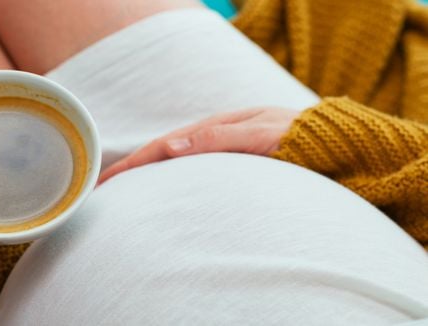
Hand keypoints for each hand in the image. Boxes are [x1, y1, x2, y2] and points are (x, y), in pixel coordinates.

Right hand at [99, 108, 298, 183]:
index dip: (132, 163)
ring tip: (123, 194)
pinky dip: (170, 182)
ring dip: (147, 177)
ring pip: (175, 165)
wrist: (340, 147)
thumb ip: (222, 138)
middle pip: (162, 154)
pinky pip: (193, 175)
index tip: (105, 180)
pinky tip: (163, 195)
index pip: (163, 145)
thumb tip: (172, 147)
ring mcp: (222, 154)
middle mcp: (214, 139)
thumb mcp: (264, 134)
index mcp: (217, 127)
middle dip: (131, 170)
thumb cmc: (305, 139)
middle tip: (102, 190)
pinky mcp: (233, 169)